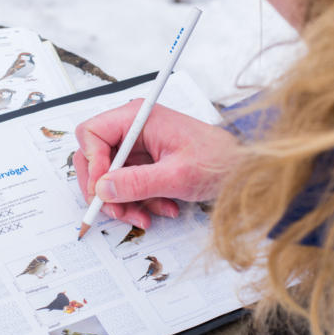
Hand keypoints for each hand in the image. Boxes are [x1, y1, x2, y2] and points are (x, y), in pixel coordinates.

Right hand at [74, 100, 240, 228]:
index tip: (103, 189)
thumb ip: (137, 183)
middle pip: (95, 158)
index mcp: (138, 118)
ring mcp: (139, 147)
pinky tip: (161, 209)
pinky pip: (127, 186)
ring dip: (124, 202)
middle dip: (105, 190)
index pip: (91, 133)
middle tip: (116, 211)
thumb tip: (104, 189)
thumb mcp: (176, 176)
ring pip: (109, 177)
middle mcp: (134, 129)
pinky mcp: (146, 164)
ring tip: (145, 216)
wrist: (242, 171)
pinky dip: (139, 202)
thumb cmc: (218, 161)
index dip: (92, 163)